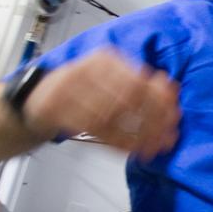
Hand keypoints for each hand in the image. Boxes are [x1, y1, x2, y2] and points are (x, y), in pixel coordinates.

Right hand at [23, 50, 179, 159]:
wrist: (37, 98)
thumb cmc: (85, 89)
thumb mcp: (111, 78)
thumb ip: (139, 82)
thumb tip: (172, 89)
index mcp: (104, 60)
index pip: (138, 80)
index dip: (160, 99)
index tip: (176, 114)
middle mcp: (86, 71)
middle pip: (128, 98)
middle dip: (154, 119)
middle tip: (170, 136)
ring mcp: (68, 91)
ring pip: (113, 118)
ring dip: (140, 135)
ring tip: (159, 146)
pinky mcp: (57, 112)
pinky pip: (96, 131)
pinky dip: (122, 143)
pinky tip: (139, 151)